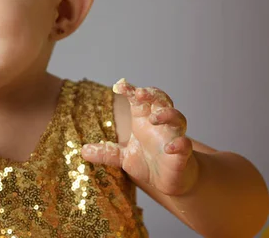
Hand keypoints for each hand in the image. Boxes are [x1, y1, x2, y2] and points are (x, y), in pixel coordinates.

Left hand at [81, 79, 198, 195]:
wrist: (170, 183)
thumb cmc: (149, 164)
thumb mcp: (124, 158)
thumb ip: (107, 152)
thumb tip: (83, 151)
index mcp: (144, 121)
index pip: (139, 99)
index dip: (131, 90)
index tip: (119, 85)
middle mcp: (161, 125)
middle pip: (161, 100)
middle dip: (151, 94)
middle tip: (138, 94)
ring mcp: (173, 137)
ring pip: (177, 118)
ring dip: (167, 114)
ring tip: (154, 118)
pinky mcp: (182, 154)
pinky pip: (185, 144)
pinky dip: (179, 144)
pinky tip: (170, 147)